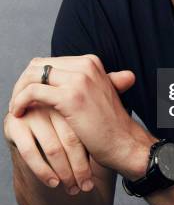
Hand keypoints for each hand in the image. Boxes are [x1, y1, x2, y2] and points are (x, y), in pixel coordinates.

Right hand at [3, 104, 94, 193]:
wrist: (30, 129)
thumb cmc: (62, 128)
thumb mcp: (79, 122)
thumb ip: (96, 123)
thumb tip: (129, 136)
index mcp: (71, 98)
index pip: (85, 129)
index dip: (91, 154)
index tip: (97, 175)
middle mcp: (51, 103)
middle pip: (70, 138)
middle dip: (79, 167)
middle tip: (86, 187)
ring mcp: (32, 112)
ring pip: (52, 148)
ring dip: (64, 173)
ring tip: (73, 189)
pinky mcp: (15, 124)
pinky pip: (30, 151)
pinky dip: (42, 170)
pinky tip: (53, 183)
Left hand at [8, 55, 154, 177]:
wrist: (124, 143)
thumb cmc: (110, 125)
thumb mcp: (99, 94)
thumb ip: (82, 82)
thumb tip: (57, 82)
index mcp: (91, 62)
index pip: (49, 61)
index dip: (33, 78)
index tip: (26, 94)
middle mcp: (85, 66)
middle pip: (38, 65)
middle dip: (22, 82)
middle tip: (17, 101)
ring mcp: (79, 80)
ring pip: (33, 75)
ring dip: (18, 92)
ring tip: (17, 108)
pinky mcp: (70, 97)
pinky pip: (33, 91)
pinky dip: (20, 101)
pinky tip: (19, 113)